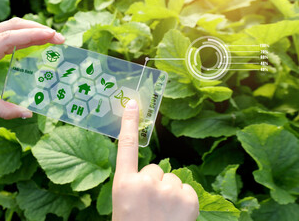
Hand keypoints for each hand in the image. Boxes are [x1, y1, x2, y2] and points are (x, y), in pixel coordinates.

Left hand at [0, 17, 64, 118]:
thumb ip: (3, 109)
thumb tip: (28, 114)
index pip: (10, 37)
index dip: (33, 35)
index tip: (53, 36)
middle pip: (12, 25)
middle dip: (37, 29)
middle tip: (59, 38)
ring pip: (10, 27)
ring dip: (31, 30)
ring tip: (52, 38)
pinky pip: (6, 35)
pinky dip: (23, 36)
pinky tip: (35, 43)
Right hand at [112, 99, 198, 220]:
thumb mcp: (125, 205)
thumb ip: (134, 185)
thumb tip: (152, 175)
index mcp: (123, 184)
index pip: (126, 146)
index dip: (129, 123)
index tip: (133, 103)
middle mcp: (145, 182)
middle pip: (156, 170)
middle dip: (155, 185)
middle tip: (150, 209)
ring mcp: (168, 190)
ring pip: (172, 180)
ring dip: (170, 194)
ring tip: (163, 216)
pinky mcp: (189, 199)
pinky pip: (186, 189)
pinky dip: (184, 201)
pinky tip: (176, 217)